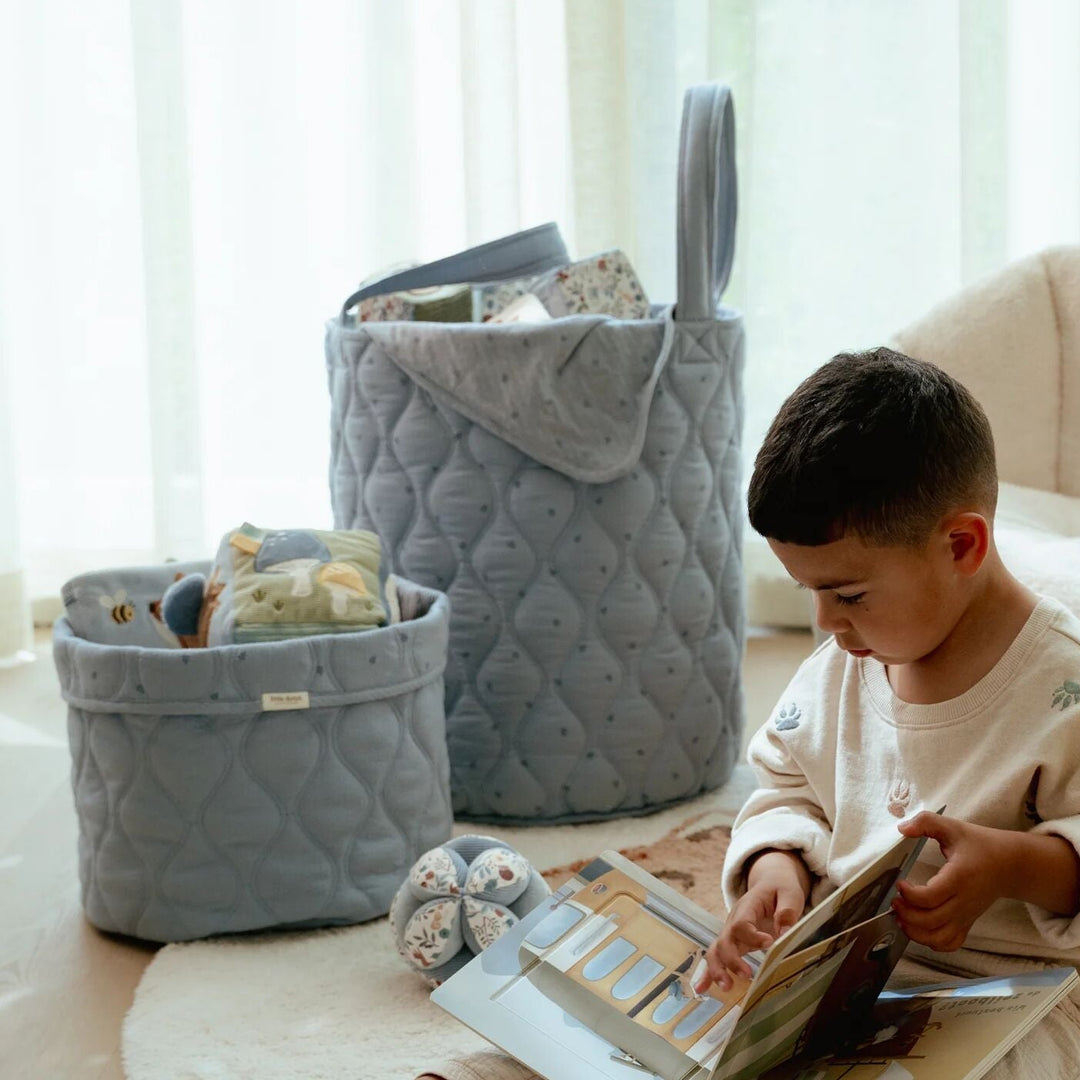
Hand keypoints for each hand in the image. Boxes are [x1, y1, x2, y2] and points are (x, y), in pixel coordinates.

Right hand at [697, 850, 808, 992]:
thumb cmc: (780, 888)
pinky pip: (717, 956)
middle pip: (724, 939)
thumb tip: (784, 932)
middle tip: (746, 975)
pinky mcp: (733, 942)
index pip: (742, 922)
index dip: (752, 936)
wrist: (770, 881)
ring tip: (726, 987)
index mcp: (748, 906)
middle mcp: (734, 920)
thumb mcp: (789, 893)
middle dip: (731, 959)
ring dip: (718, 969)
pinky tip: (702, 988)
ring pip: (716, 950)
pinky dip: (707, 973)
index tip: (769, 943)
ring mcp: (731, 932)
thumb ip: (787, 911)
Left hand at [892, 812, 1003, 952]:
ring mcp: (966, 915)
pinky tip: (919, 928)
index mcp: (959, 877)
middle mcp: (964, 901)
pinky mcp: (967, 922)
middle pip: (931, 920)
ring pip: (939, 937)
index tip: (900, 882)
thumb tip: (901, 828)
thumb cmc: (979, 845)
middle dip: (906, 914)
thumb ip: (926, 822)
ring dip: (915, 932)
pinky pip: (950, 943)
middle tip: (895, 900)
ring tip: (901, 916)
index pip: (931, 896)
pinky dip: (932, 942)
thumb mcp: (952, 827)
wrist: (1010, 864)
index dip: (910, 894)